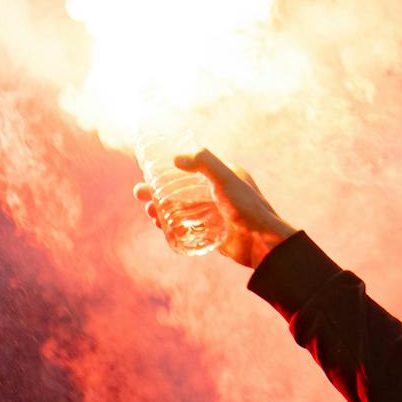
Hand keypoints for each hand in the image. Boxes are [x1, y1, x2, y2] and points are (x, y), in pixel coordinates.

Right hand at [134, 150, 296, 269]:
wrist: (262, 243)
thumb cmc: (247, 208)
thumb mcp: (226, 179)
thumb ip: (205, 163)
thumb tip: (176, 159)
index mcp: (224, 176)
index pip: (193, 168)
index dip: (171, 168)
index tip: (151, 169)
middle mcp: (218, 193)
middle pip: (181, 189)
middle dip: (158, 190)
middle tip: (139, 192)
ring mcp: (213, 214)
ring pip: (180, 208)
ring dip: (161, 207)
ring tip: (148, 209)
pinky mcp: (211, 232)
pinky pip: (186, 226)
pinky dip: (170, 223)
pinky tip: (158, 223)